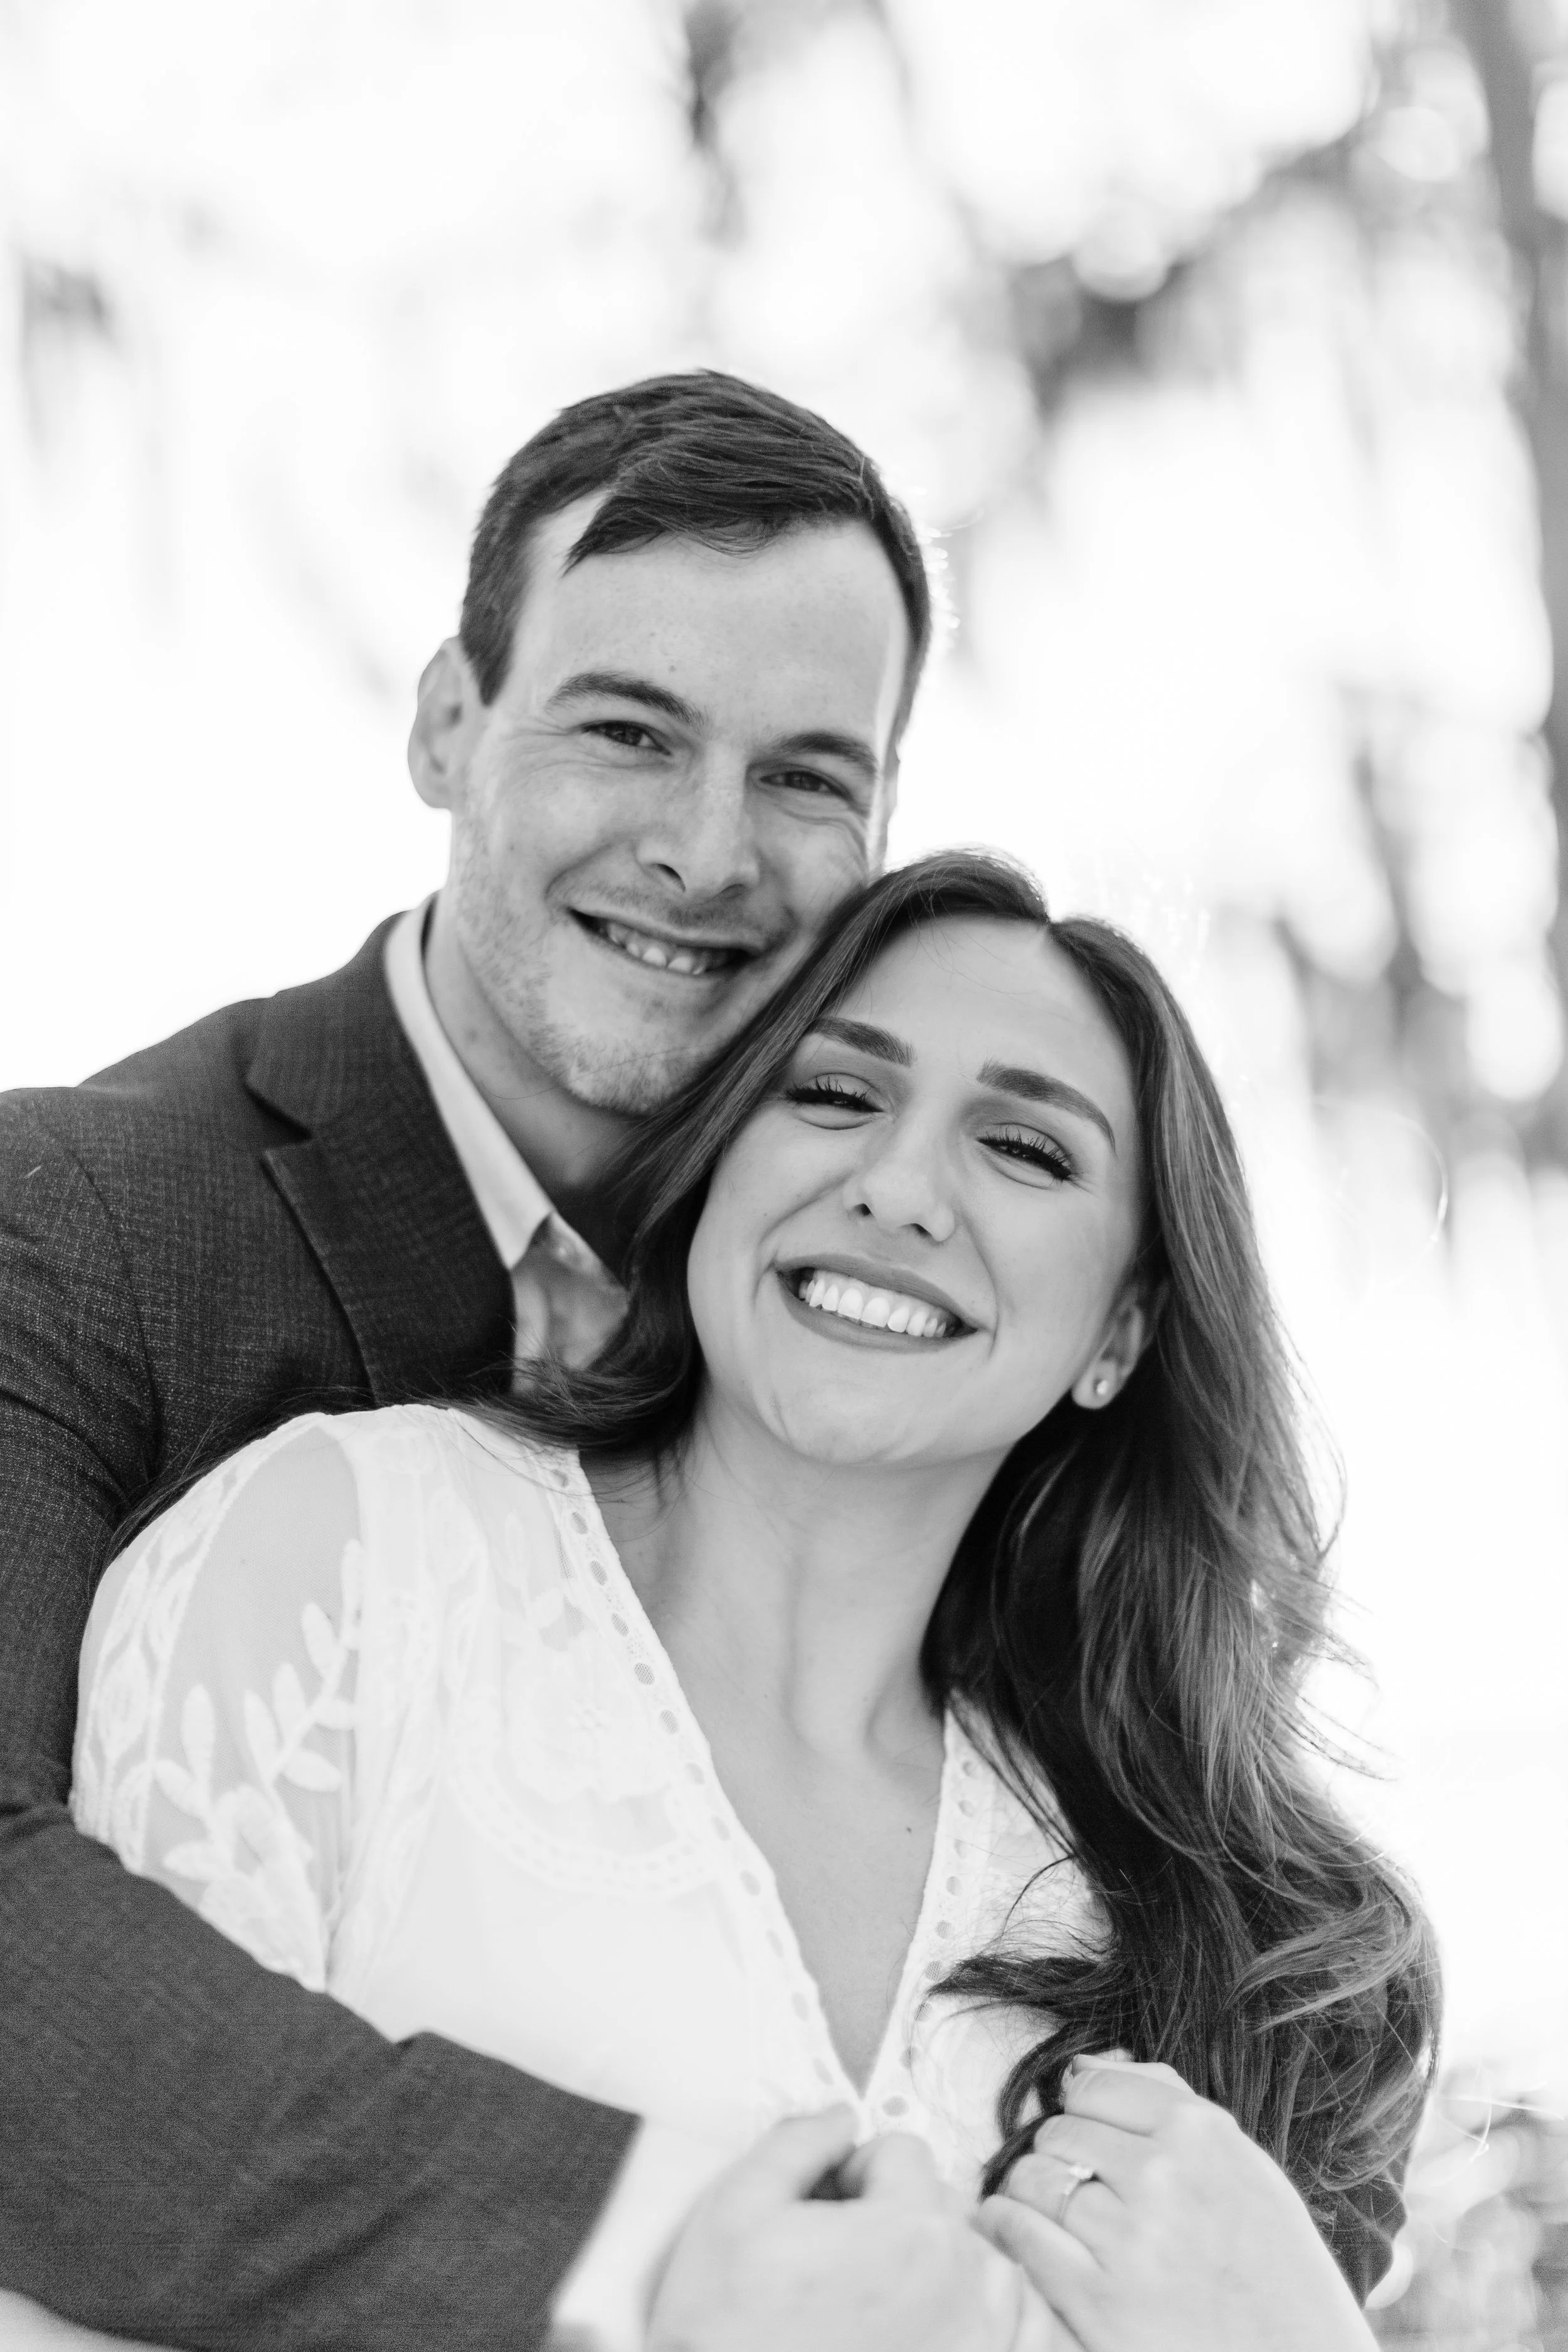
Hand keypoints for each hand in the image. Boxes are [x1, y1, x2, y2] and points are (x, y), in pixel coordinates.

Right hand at [647, 2106, 1054, 2351]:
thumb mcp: (736, 2209)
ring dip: (940, 2264)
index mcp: (908, 2230)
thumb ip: (795, 2143)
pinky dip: (983, 2316)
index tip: (825, 2212)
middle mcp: (961, 2285)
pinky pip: (1018, 2326)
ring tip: (879, 2299)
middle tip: (842, 2260)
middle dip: (895, 2216)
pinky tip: (930, 2328)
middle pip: (943, 2204)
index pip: (903, 2152)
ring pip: (980, 2261)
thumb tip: (839, 2117)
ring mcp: (980, 2340)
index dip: (854, 2174)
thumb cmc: (729, 2330)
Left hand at [974, 2054, 1376, 2351]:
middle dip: (1059, 2155)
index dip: (1083, 2110)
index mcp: (1201, 2132)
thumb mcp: (1246, 2169)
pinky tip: (1004, 2227)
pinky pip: (1018, 2231)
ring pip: (1032, 2177)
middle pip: (1058, 2130)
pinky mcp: (1095, 2298)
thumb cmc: (1273, 2269)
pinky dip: (1001, 2224)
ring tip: (1048, 2212)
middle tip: (1078, 2186)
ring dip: (1029, 2192)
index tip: (1088, 2134)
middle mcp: (1160, 2175)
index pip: (1093, 2083)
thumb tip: (1087, 2065)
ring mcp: (1126, 2237)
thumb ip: (1171, 2104)